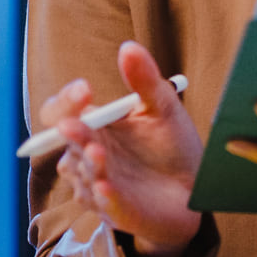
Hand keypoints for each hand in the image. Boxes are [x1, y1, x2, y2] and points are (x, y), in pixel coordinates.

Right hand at [39, 42, 203, 256]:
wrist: (194, 189)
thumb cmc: (171, 146)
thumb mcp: (163, 108)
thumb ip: (145, 80)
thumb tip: (128, 47)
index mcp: (94, 126)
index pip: (62, 111)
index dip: (66, 101)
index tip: (85, 89)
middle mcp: (87, 154)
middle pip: (65, 142)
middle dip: (72, 132)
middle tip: (76, 123)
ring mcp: (97, 184)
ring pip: (81, 173)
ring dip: (88, 163)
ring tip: (99, 153)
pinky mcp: (114, 210)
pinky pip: (103, 202)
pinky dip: (104, 194)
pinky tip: (107, 185)